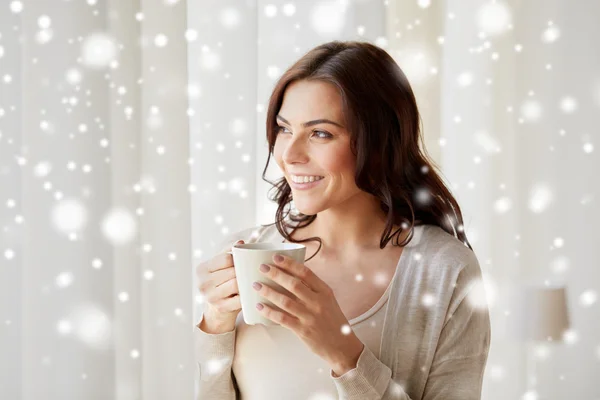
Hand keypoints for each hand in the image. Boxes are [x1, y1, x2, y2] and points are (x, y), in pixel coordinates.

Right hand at [196, 240, 244, 329]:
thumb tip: (241, 242)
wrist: (215, 311)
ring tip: (252, 279)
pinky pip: (240, 299)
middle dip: (243, 270)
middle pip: (232, 271)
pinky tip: (250, 291)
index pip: (225, 258)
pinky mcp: (221, 308)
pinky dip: (247, 295)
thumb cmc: (220, 282)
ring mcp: (211, 297)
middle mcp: (203, 283)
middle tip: (252, 270)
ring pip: (235, 284)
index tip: (244, 260)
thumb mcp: (219, 266)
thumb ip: (228, 252)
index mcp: (202, 269)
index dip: (237, 259)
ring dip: (246, 281)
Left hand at [252, 254, 364, 375]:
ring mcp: (310, 317)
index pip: (306, 273)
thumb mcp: (328, 300)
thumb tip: (291, 274)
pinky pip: (282, 319)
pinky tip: (259, 307)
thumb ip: (312, 288)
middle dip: (275, 274)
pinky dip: (269, 312)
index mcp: (324, 292)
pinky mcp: (303, 331)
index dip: (289, 264)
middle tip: (262, 267)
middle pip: (293, 284)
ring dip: (269, 292)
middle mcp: (318, 303)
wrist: (342, 346)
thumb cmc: (332, 321)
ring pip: (285, 301)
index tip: (276, 257)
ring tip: (256, 285)